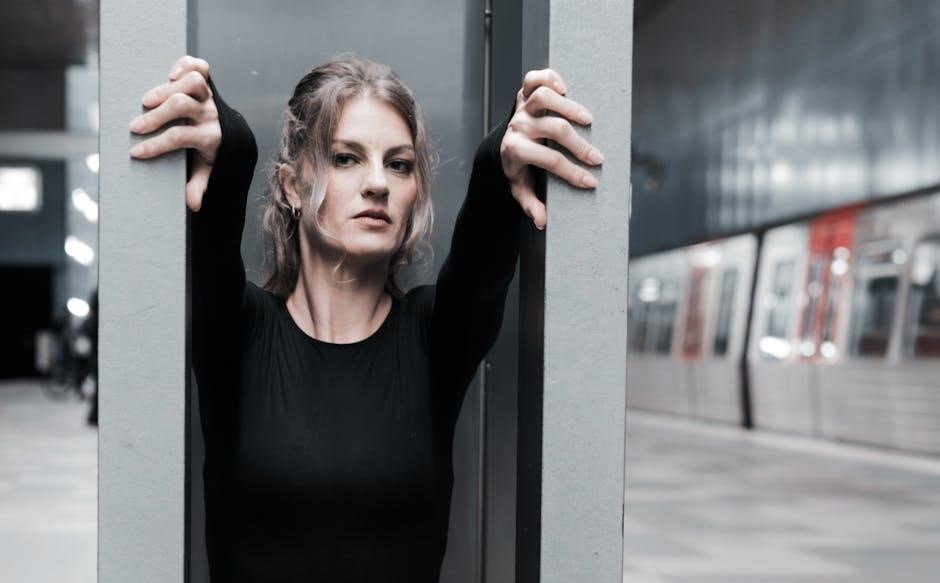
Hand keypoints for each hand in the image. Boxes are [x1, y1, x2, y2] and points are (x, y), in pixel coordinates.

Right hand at [128, 55, 220, 211]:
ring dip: (166, 88)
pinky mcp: (208, 84)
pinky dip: (186, 64)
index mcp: (212, 136)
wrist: (233, 135)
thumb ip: (200, 184)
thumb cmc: (212, 153)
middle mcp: (212, 113)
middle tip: (134, 128)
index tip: (136, 152)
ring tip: (146, 101)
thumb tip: (194, 205)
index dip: (156, 145)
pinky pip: (200, 67)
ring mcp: (210, 97)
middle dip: (155, 117)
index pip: (180, 137)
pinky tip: (170, 74)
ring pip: (191, 83)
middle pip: (180, 106)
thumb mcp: (208, 171)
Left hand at [500, 69, 602, 229]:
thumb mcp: (520, 189)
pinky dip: (550, 78)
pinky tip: (565, 89)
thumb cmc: (518, 168)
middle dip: (580, 145)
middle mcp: (518, 126)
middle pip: (555, 129)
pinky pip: (535, 78)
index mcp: (516, 150)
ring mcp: (521, 107)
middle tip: (597, 158)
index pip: (550, 161)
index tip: (590, 182)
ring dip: (569, 106)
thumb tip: (542, 221)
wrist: (503, 146)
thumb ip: (530, 205)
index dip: (572, 173)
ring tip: (588, 120)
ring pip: (544, 97)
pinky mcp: (524, 92)